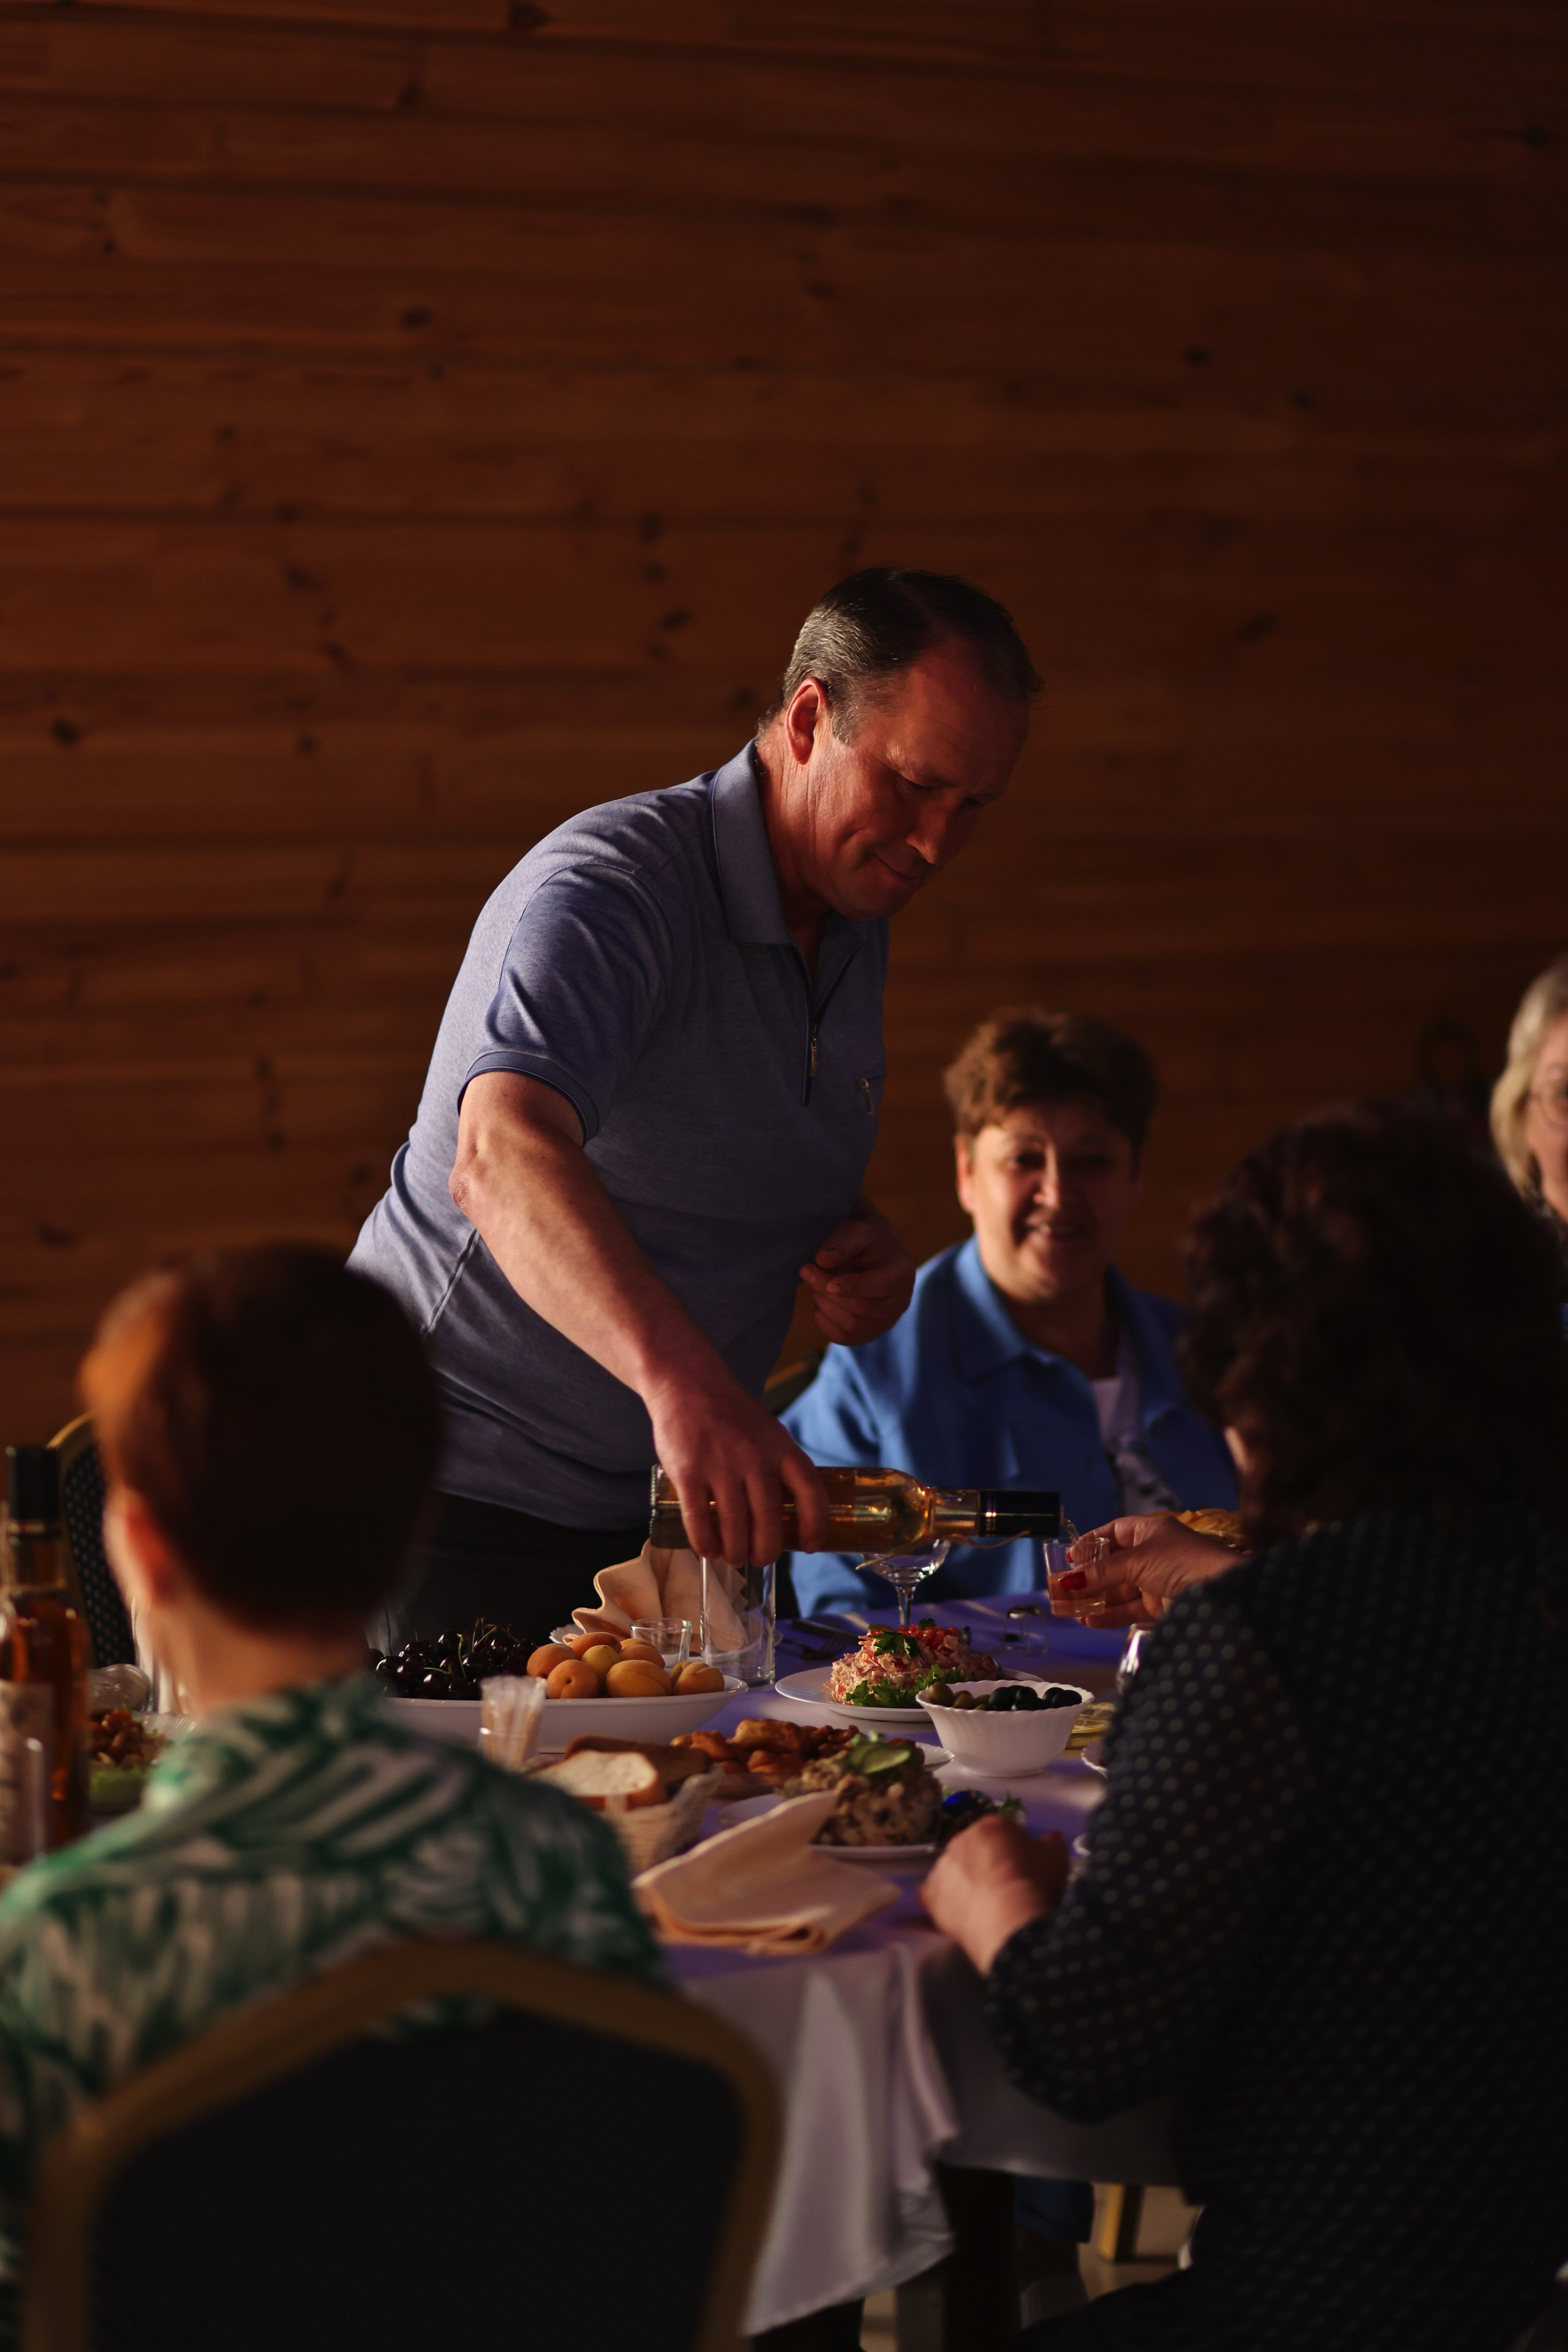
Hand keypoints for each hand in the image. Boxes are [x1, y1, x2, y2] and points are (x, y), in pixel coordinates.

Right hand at [646, 1370, 829, 1565]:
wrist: (689, 1383)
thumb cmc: (733, 1415)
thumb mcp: (769, 1432)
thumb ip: (780, 1466)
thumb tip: (792, 1515)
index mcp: (781, 1447)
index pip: (811, 1490)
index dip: (816, 1523)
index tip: (812, 1545)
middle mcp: (754, 1457)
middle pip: (769, 1518)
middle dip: (767, 1549)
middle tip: (761, 1559)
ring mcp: (720, 1464)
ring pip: (734, 1525)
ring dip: (736, 1551)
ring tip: (734, 1558)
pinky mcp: (688, 1471)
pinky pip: (698, 1519)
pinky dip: (705, 1543)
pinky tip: (708, 1551)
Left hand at [799, 1209, 915, 1345]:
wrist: (869, 1252)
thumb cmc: (863, 1239)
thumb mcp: (856, 1229)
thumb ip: (841, 1242)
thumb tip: (822, 1260)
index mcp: (902, 1271)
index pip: (881, 1286)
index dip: (853, 1286)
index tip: (824, 1278)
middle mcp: (900, 1301)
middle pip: (862, 1308)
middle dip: (827, 1292)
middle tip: (806, 1270)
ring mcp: (886, 1321)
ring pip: (851, 1326)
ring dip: (825, 1306)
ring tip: (814, 1285)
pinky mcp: (869, 1333)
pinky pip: (843, 1338)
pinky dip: (824, 1323)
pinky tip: (819, 1304)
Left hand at [921, 1815, 1068, 1974]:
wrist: (1010, 1920)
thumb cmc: (1035, 1884)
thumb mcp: (1056, 1860)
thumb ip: (1052, 1844)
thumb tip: (1051, 1838)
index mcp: (992, 1826)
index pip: (1001, 1831)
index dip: (1013, 1851)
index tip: (1022, 1868)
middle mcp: (962, 1838)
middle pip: (974, 1849)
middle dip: (985, 1864)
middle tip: (1003, 1888)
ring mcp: (942, 1865)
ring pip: (953, 1871)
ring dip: (963, 1883)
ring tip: (984, 1907)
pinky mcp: (929, 1894)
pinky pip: (933, 1895)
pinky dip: (942, 1903)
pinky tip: (956, 1916)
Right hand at [1049, 1513, 1245, 1628]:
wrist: (1221, 1590)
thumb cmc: (1181, 1561)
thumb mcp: (1137, 1561)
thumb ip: (1102, 1572)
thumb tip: (1068, 1579)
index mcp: (1150, 1531)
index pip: (1114, 1532)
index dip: (1092, 1542)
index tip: (1070, 1555)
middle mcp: (1153, 1554)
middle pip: (1113, 1564)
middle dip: (1088, 1576)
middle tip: (1062, 1587)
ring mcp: (1157, 1581)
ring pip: (1119, 1589)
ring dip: (1094, 1598)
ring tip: (1069, 1608)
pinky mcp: (1162, 1606)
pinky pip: (1130, 1609)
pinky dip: (1110, 1615)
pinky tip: (1089, 1621)